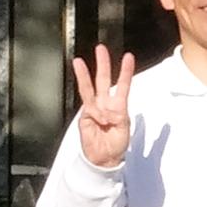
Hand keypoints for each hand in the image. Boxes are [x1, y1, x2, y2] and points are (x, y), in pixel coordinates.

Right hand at [69, 47, 135, 166]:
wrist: (104, 157)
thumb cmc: (116, 143)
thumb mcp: (124, 129)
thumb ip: (117, 117)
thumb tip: (105, 112)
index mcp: (118, 106)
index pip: (122, 85)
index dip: (125, 71)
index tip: (128, 56)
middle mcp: (105, 104)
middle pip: (102, 80)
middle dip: (102, 64)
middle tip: (101, 48)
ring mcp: (93, 109)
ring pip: (88, 89)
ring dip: (83, 75)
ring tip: (78, 61)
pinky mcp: (84, 117)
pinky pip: (90, 110)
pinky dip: (97, 113)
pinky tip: (103, 119)